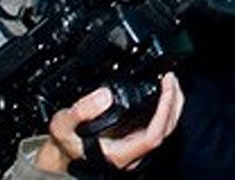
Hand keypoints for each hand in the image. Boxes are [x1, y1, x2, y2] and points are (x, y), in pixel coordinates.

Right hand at [34, 75, 182, 172]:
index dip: (164, 110)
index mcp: (119, 153)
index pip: (154, 135)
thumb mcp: (63, 124)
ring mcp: (135, 148)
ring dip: (171, 105)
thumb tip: (106, 95)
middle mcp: (132, 154)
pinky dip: (163, 108)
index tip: (165, 86)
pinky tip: (160, 94)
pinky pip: (156, 126)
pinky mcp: (134, 140)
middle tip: (171, 79)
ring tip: (170, 82)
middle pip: (166, 131)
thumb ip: (81, 110)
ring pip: (164, 129)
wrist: (61, 153)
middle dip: (173, 103)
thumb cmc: (65, 142)